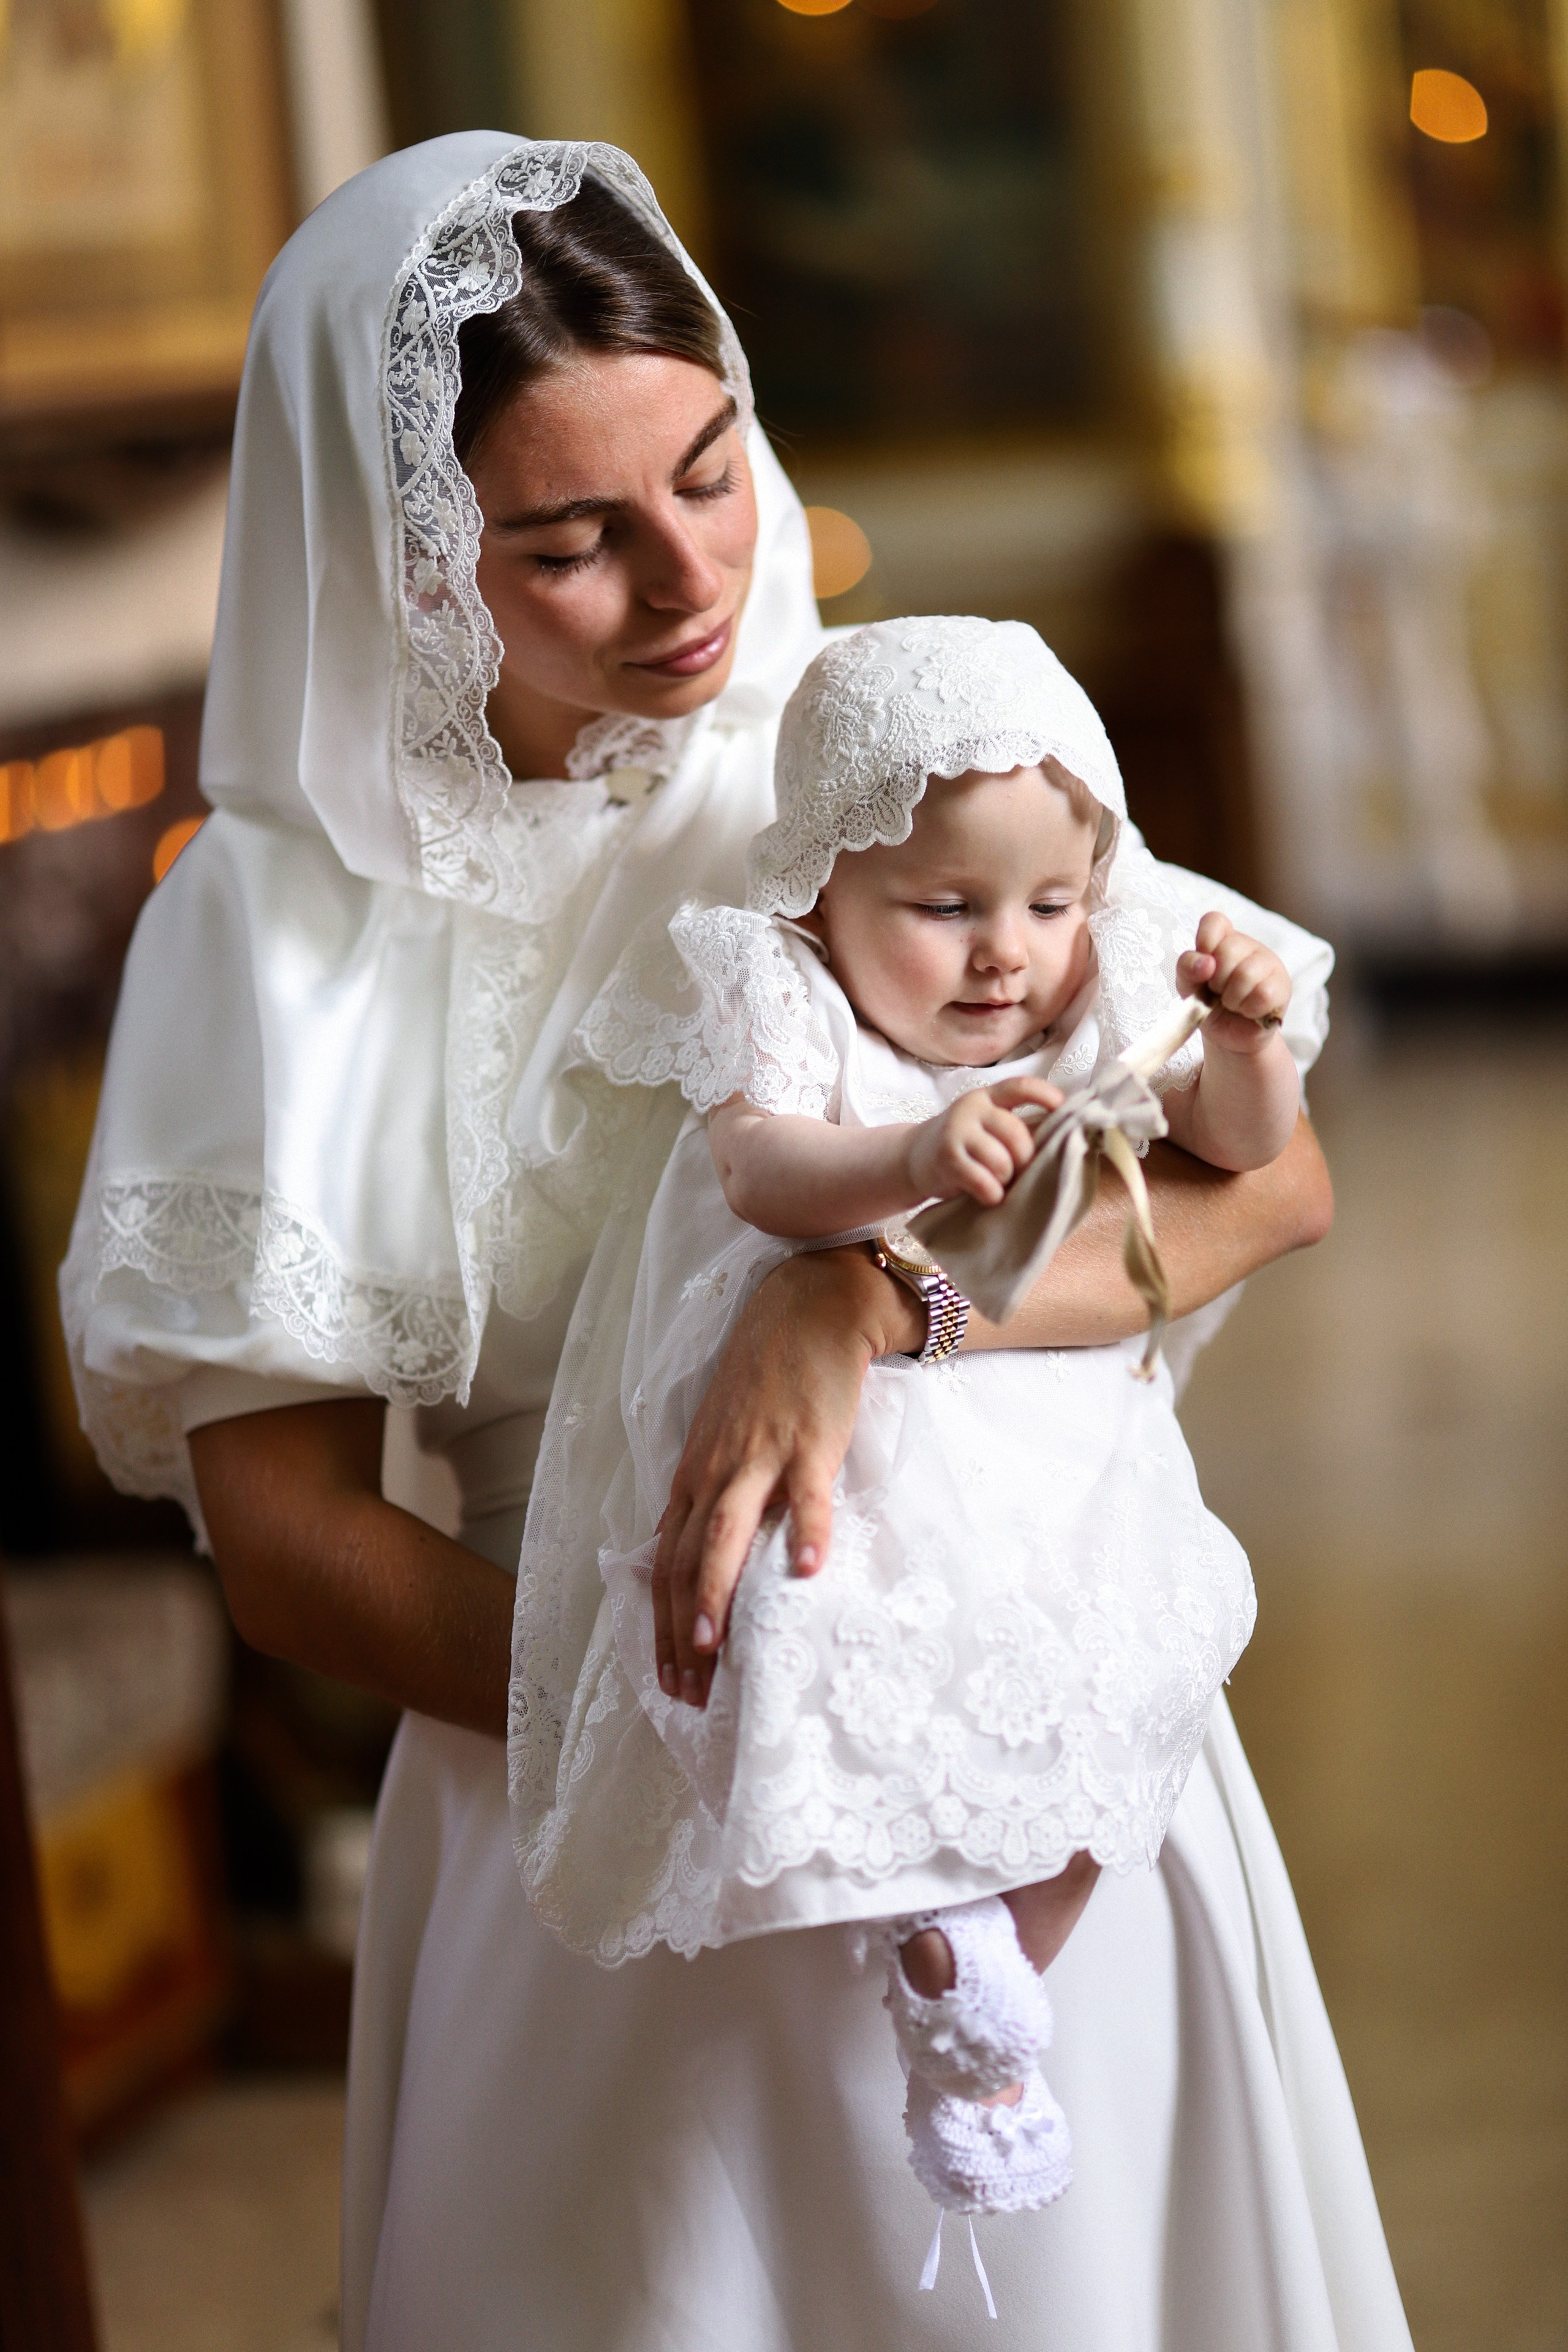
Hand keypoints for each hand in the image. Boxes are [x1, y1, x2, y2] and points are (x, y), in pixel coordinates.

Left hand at [653, 1245, 921, 1706]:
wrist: (807, 1313)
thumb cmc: (766, 1381)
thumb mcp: (722, 1442)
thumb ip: (710, 1498)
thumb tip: (694, 1558)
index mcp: (694, 1480)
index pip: (667, 1565)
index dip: (662, 1626)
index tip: (669, 1681)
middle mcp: (714, 1474)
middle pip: (687, 1562)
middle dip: (681, 1631)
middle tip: (690, 1691)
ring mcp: (759, 1458)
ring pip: (725, 1534)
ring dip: (716, 1592)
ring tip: (714, 1645)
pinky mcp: (807, 1444)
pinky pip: (806, 1496)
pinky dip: (806, 1534)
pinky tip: (809, 1573)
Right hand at [906, 1078, 1062, 1206]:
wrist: (914, 1158)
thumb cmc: (965, 1145)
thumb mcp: (986, 1126)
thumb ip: (1016, 1127)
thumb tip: (1063, 1139)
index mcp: (988, 1097)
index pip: (1020, 1087)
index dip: (1045, 1095)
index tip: (1062, 1107)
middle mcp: (972, 1109)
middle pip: (1015, 1132)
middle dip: (1025, 1158)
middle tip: (1021, 1170)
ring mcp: (957, 1132)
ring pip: (1001, 1160)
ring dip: (1007, 1178)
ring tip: (1000, 1182)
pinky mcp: (947, 1159)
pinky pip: (983, 1181)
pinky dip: (992, 1193)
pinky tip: (989, 1194)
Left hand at [1178, 912, 1290, 1051]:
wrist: (1228, 1035)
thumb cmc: (1208, 1004)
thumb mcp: (1188, 985)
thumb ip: (1187, 968)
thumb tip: (1206, 962)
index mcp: (1223, 939)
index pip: (1214, 921)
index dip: (1205, 942)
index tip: (1204, 967)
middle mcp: (1247, 945)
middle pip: (1228, 950)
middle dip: (1217, 980)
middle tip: (1219, 992)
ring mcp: (1269, 963)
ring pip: (1246, 974)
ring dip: (1232, 998)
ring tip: (1233, 1003)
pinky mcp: (1283, 986)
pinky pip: (1262, 994)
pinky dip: (1248, 1009)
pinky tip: (1248, 1010)